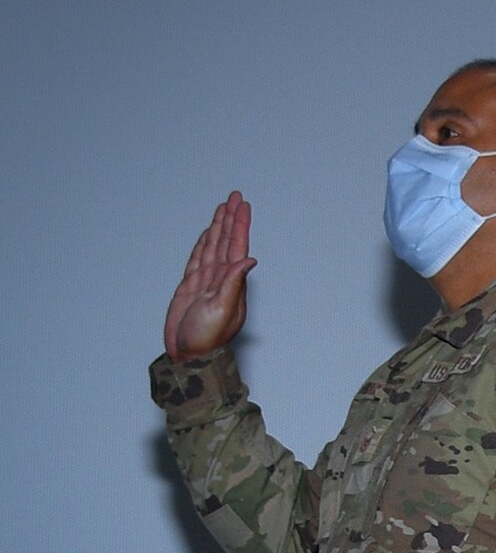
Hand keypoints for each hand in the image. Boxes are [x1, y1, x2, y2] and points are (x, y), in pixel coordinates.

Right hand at [163, 192, 255, 360]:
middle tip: (235, 196)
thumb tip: (249, 260)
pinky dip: (202, 244)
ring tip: (223, 208)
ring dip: (217, 227)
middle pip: (225, 240)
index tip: (242, 205)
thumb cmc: (207, 338)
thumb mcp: (222, 309)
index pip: (236, 245)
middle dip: (230, 218)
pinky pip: (197, 259)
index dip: (239, 224)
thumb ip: (233, 283)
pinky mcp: (190, 287)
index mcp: (230, 280)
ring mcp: (204, 281)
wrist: (189, 355)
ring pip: (211, 246)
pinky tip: (207, 235)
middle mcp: (219, 277)